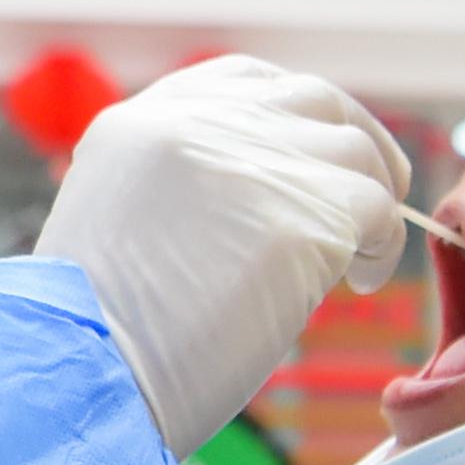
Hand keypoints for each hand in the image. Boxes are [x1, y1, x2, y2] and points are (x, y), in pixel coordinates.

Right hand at [34, 57, 411, 459]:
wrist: (84, 382)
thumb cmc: (90, 342)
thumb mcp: (117, 227)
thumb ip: (181, 191)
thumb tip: (262, 206)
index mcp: (141, 123)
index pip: (242, 82)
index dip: (288, 118)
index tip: (308, 161)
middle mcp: (198, 122)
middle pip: (311, 100)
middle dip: (350, 145)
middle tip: (366, 200)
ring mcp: (255, 159)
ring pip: (354, 149)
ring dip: (368, 201)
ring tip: (354, 261)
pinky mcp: (305, 210)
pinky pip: (379, 206)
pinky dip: (381, 244)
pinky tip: (357, 282)